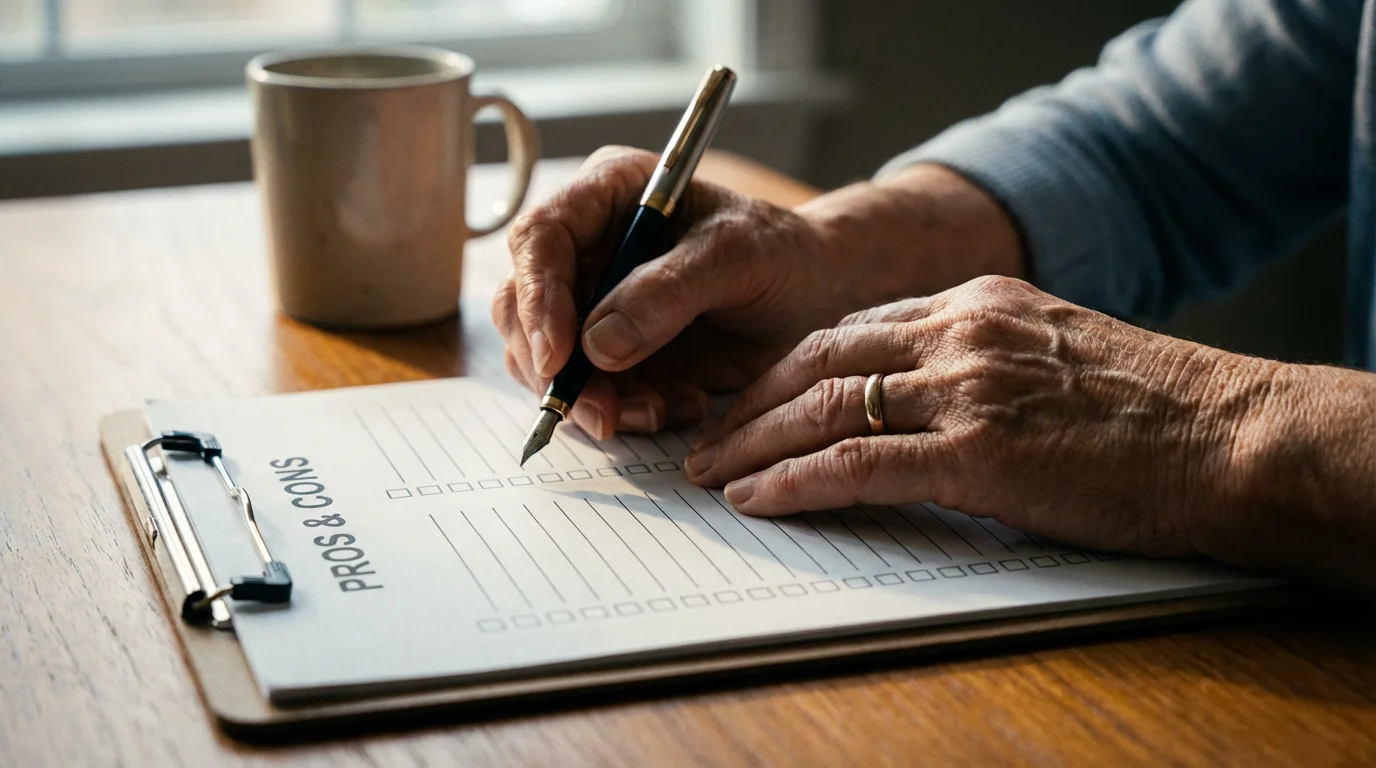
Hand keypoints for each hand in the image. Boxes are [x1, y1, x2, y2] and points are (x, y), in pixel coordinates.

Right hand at [495, 147, 856, 437]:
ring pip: (546, 358)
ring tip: (658, 411)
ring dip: (591, 399)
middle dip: (554, 366)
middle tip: (601, 412)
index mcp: (608, 194)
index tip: (559, 356)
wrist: (817, 296)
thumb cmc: (781, 253)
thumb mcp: (738, 256)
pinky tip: (676, 407)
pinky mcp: (611, 354)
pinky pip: (587, 391)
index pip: (540, 238)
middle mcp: (587, 247)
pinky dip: (622, 412)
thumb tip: (598, 345)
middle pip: (523, 305)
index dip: (538, 297)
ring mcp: (594, 303)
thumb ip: (668, 291)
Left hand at [685, 276, 1279, 556]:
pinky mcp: (979, 452)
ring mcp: (967, 389)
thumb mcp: (1053, 353)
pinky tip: (760, 498)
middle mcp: (960, 333)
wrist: (1230, 434)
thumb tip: (913, 402)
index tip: (749, 400)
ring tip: (712, 474)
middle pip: (817, 358)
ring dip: (754, 443)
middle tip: (704, 438)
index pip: (849, 328)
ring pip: (824, 407)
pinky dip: (797, 482)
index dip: (785, 369)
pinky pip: (858, 464)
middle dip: (748, 403)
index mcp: (976, 304)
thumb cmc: (1152, 409)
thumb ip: (978, 362)